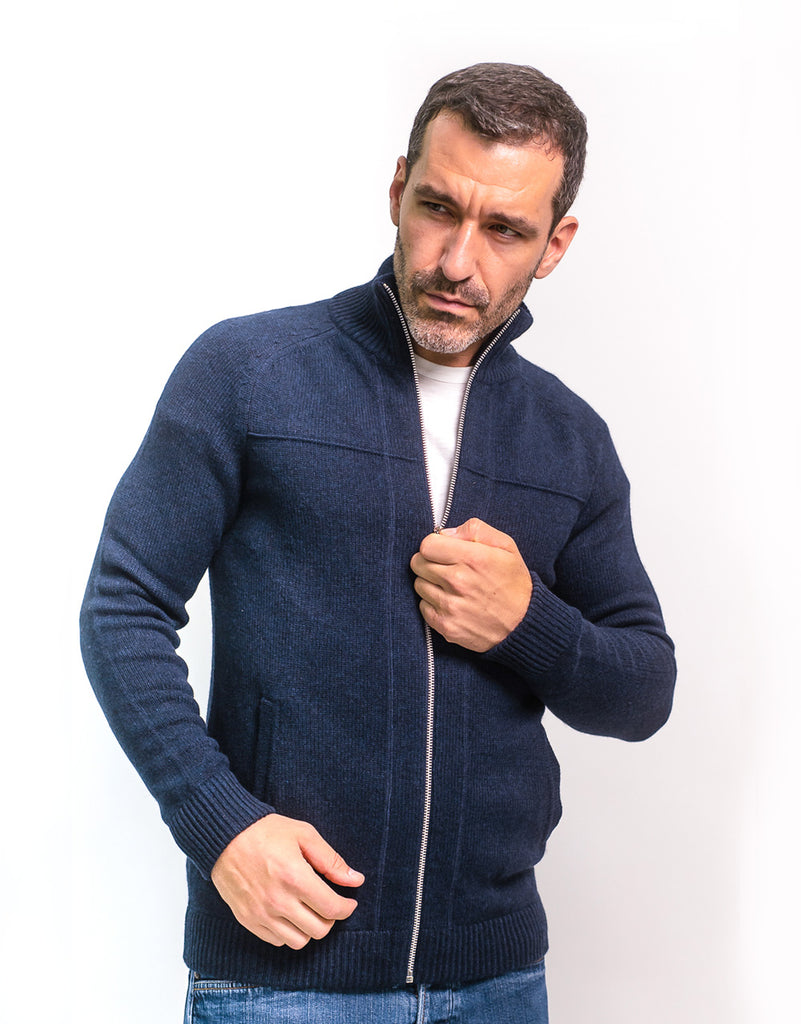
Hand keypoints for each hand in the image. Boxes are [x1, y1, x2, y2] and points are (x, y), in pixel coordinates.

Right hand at [210, 813, 363, 948]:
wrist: (225, 837)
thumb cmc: (266, 832)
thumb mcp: (304, 835)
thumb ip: (331, 860)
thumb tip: (355, 880)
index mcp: (295, 878)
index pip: (332, 909)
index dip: (347, 908)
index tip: (349, 902)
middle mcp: (278, 901)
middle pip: (319, 930)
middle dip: (331, 918)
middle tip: (329, 903)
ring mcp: (261, 914)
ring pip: (299, 941)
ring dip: (310, 928)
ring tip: (309, 909)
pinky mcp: (248, 920)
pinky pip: (278, 941)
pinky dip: (289, 932)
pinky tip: (289, 912)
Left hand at [410, 517, 532, 651]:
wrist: (524, 625)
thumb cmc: (514, 584)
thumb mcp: (506, 547)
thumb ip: (475, 530)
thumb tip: (446, 533)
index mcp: (473, 558)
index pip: (427, 545)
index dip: (434, 545)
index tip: (443, 550)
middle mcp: (458, 581)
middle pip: (418, 563)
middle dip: (429, 562)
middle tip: (446, 567)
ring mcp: (450, 606)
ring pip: (419, 584)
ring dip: (430, 583)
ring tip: (451, 586)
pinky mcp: (446, 626)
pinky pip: (422, 607)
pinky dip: (433, 604)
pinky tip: (451, 602)